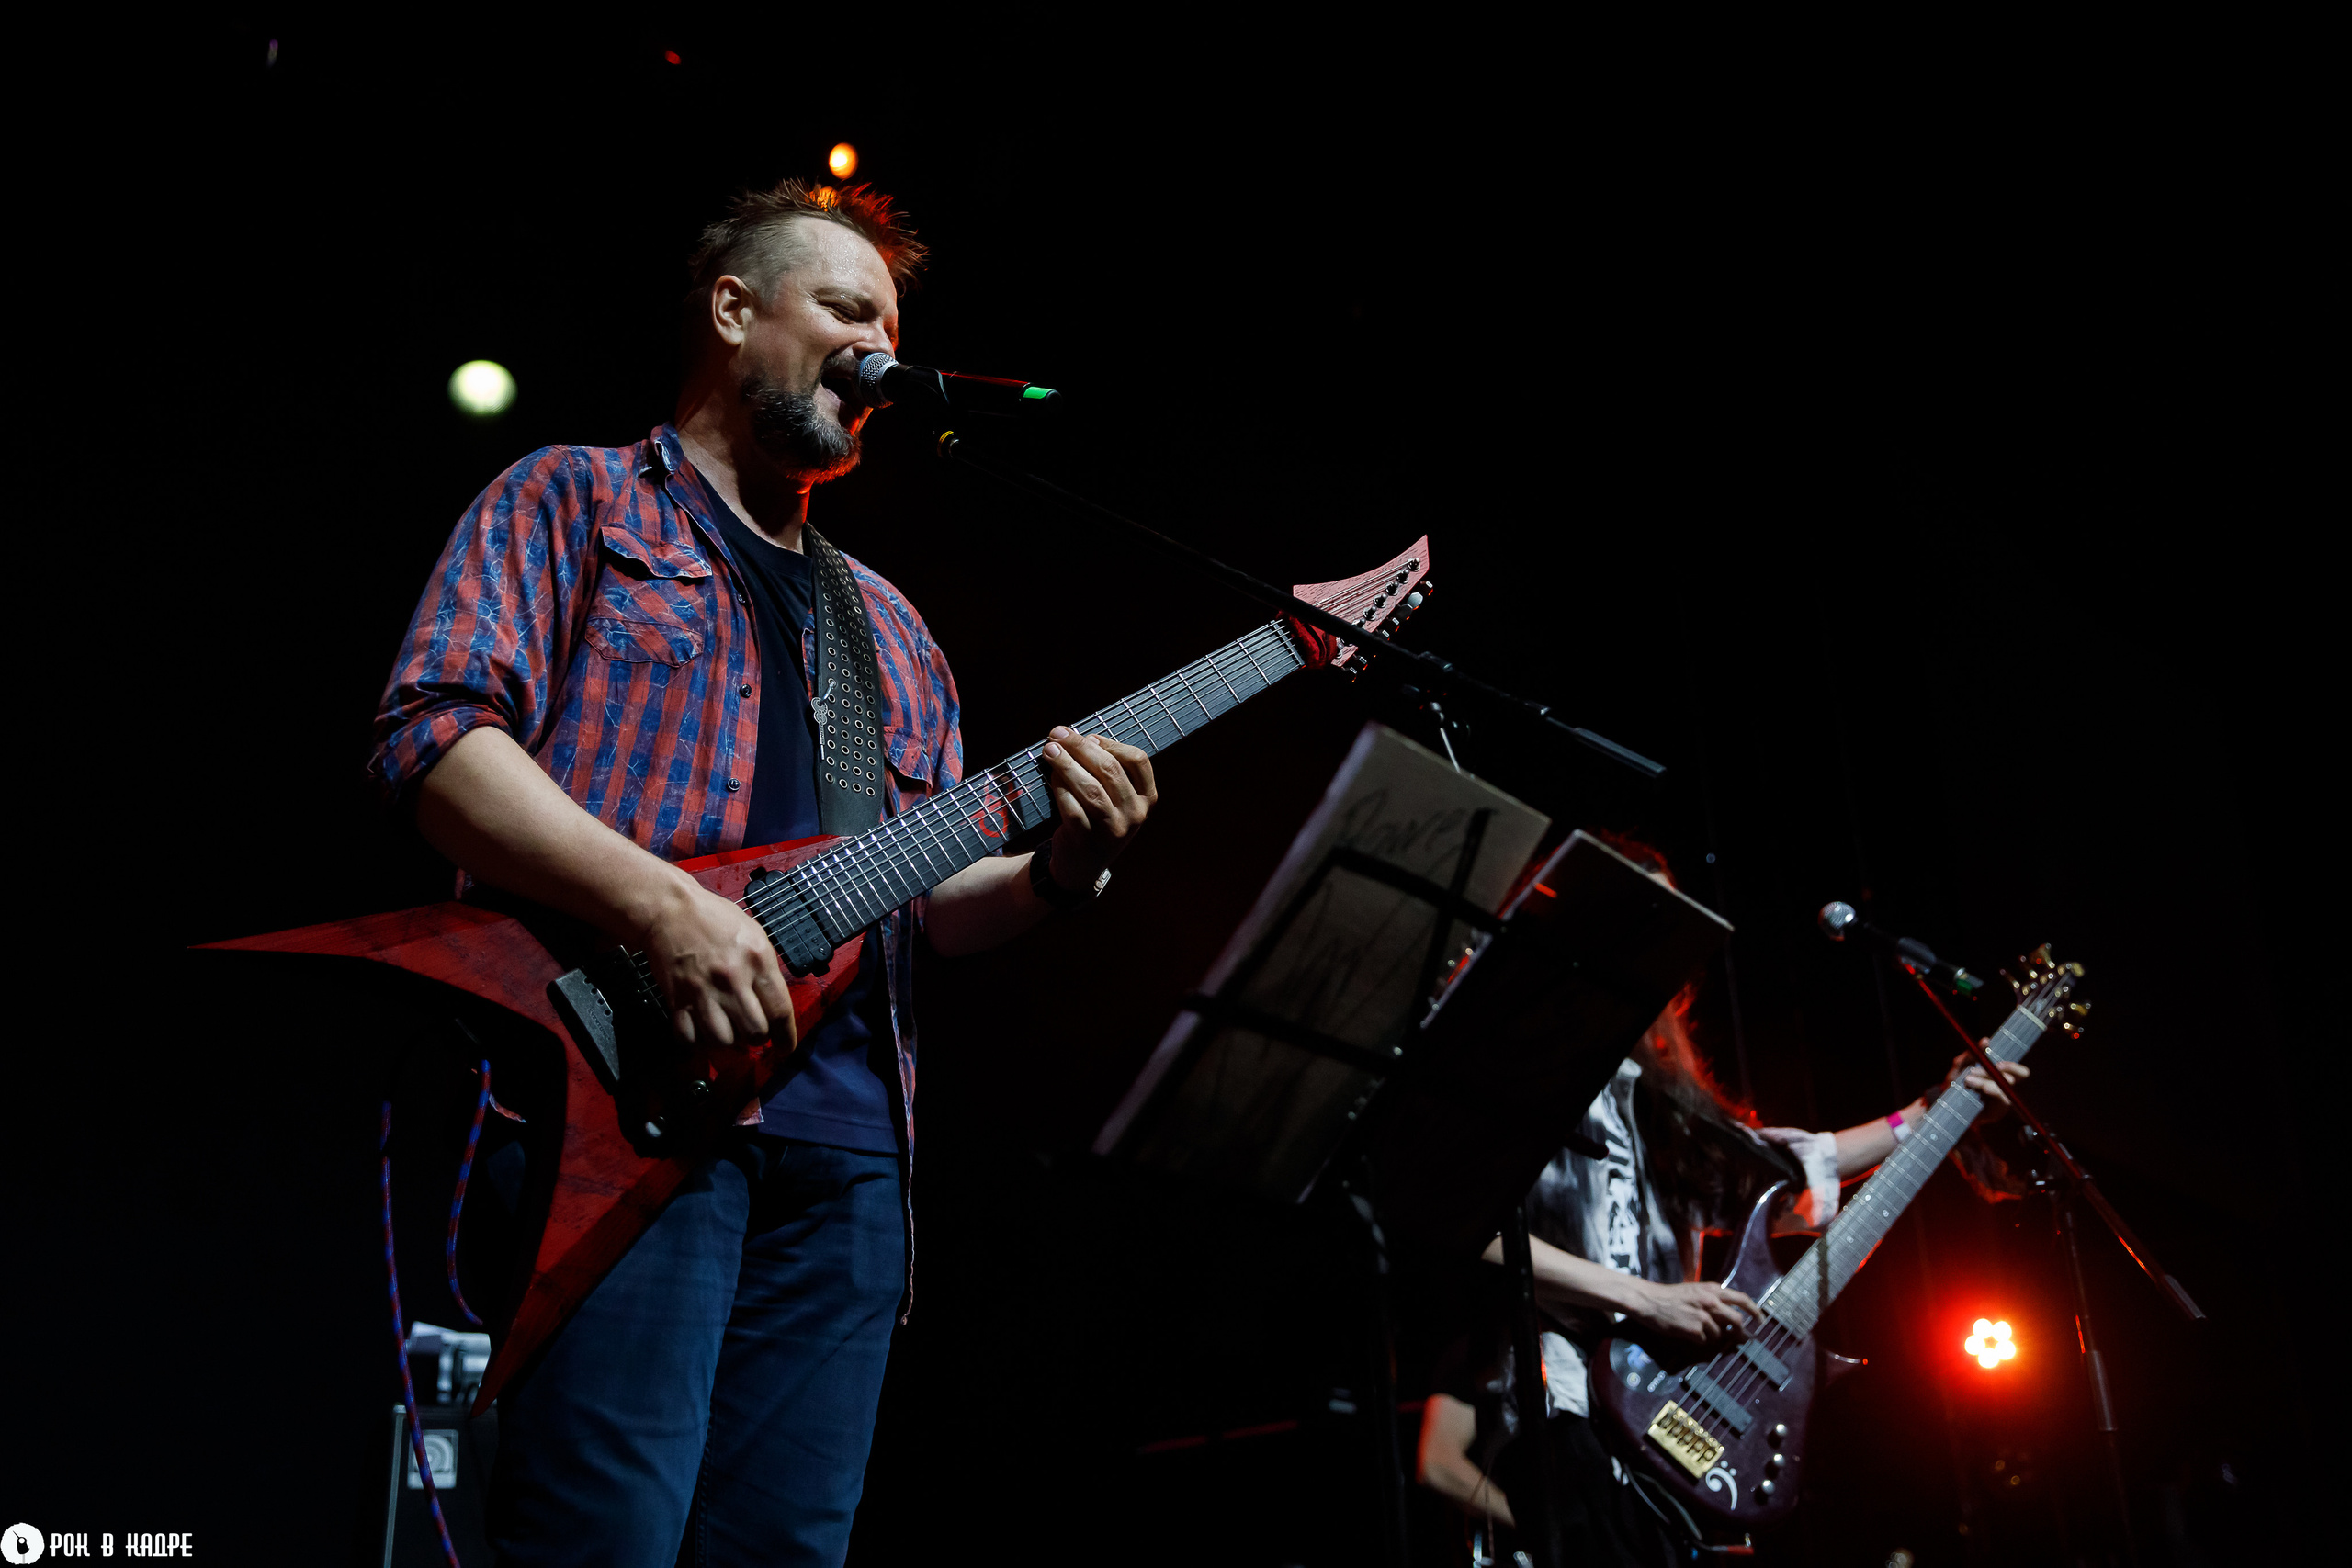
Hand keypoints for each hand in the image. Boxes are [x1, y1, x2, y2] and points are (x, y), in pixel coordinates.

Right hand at [637, 876, 796, 1052]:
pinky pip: (689, 1039)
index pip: (780, 1012)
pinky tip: (703, 1034)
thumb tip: (774, 1009)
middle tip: (752, 1034)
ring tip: (728, 1033)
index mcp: (757, 960)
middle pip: (754, 1033)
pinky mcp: (676, 999)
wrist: (670, 909)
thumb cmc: (716, 920)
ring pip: (723, 1042)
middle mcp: (732, 978)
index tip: (783, 1050)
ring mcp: (702, 990)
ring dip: (728, 1045)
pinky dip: (698, 1044)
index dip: (785, 1039)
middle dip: (757, 1040)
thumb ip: (766, 972)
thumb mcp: (755, 936)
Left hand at [1039, 725, 1156, 892]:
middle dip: (1080, 747)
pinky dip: (1060, 787)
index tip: (1089, 736)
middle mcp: (1134, 814)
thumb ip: (1106, 770)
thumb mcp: (1115, 799)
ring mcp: (1112, 830)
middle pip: (1109, 770)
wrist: (1082, 866)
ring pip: (1090, 788)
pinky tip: (1051, 775)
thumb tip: (1082, 738)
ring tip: (1050, 749)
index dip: (1112, 743)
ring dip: (1066, 764)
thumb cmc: (1098, 819)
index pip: (1138, 760)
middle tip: (1058, 733)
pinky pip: (1071, 807)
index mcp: (1146, 799)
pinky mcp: (1087, 840)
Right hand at [1629, 1280, 1759, 1346]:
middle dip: (1741, 1333)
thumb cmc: (1671, 1295)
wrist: (1649, 1301)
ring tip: (1699, 1331)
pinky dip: (1699, 1340)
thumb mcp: (1696, 1290)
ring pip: (1720, 1334)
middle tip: (1741, 1339)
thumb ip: (1714, 1298)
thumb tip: (1731, 1314)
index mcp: (1713, 1290)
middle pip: (1737, 1321)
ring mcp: (1703, 1317)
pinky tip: (1688, 1333)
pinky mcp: (1694, 1330)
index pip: (1742, 1299)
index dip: (1755, 1311)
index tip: (1761, 1321)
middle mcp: (1711, 1302)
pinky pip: (1704, 1341)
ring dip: (1714, 1337)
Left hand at [1933, 1048, 2030, 1124]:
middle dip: (2000, 1071)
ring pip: (2005, 1089)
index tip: (1999, 1063)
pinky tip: (1977, 1090)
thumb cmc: (1955, 1082)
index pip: (2021, 1072)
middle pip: (2016, 1079)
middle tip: (1979, 1070)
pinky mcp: (1997, 1112)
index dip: (2014, 1067)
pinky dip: (1990, 1092)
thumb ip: (1972, 1054)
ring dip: (1986, 1081)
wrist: (1943, 1102)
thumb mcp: (1960, 1066)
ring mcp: (2002, 1101)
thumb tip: (1986, 1040)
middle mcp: (2005, 1088)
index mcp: (2000, 1076)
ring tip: (1968, 1080)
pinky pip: (2001, 1101)